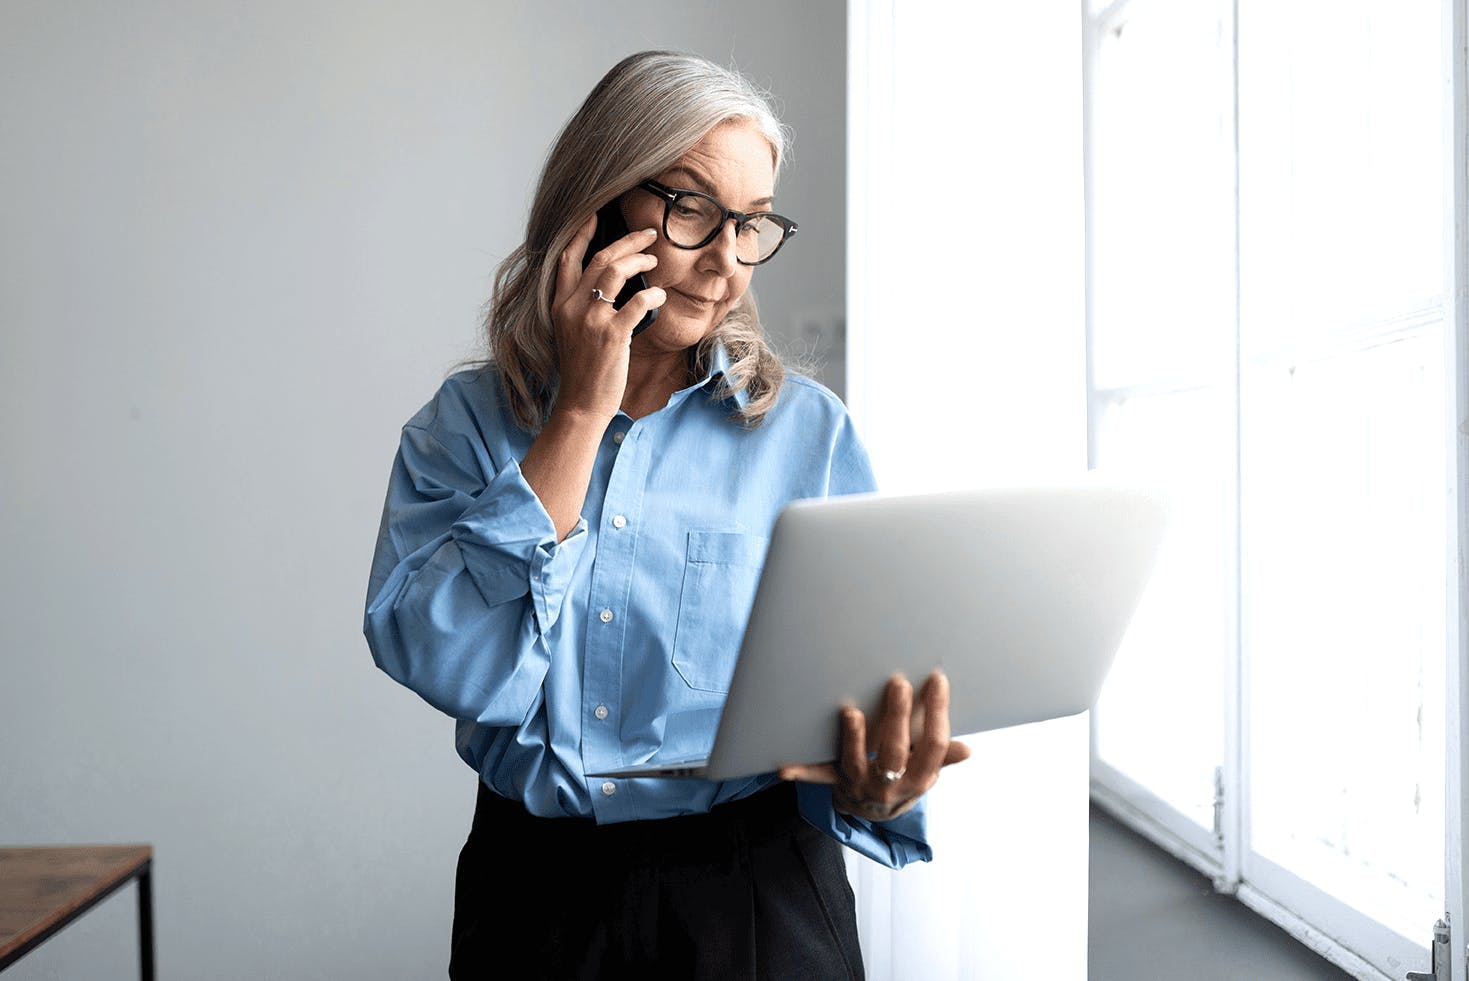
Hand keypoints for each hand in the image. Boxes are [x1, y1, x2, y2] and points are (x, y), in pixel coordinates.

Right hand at [549, 214, 666, 420]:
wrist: (580, 404)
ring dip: (640, 260)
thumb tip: (608, 287)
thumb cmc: (582, 371)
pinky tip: (659, 296)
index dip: (582, 233)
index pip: (567, 258)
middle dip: (627, 240)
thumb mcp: (572, 333)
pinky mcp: (612, 335)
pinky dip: (652, 294)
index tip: (595, 214)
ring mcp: (591, 319)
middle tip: (648, 233)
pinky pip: (638, 301)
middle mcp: (572, 307)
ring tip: (655, 260)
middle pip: (601, 258)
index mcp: (559, 304)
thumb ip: (582, 308)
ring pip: (617, 271)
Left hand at [779, 670, 971, 822]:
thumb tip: (967, 751)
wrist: (873, 813)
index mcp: (918, 779)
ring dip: (852, 738)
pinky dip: (800, 772)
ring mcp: (860, 784)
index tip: (937, 680)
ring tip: (850, 713)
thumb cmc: (903, 777)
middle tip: (897, 683)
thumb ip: (941, 756)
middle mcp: (889, 785)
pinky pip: (817, 776)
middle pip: (896, 752)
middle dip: (897, 717)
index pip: (934, 746)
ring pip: (855, 762)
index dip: (937, 713)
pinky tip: (782, 768)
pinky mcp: (835, 782)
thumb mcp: (925, 770)